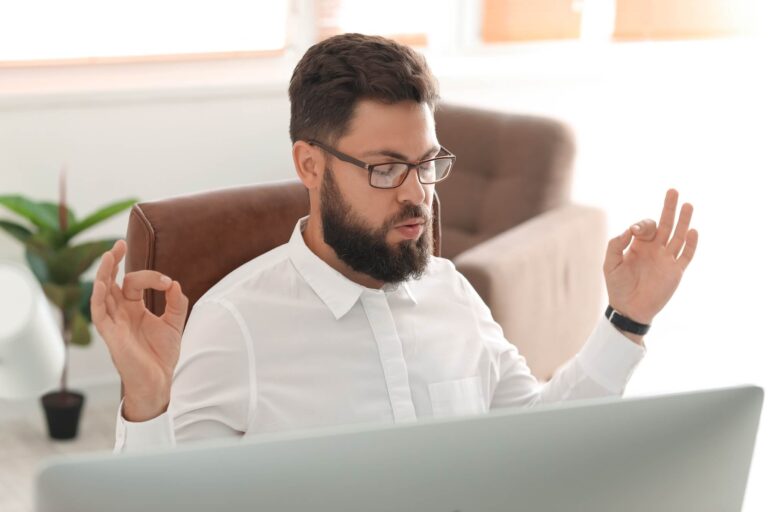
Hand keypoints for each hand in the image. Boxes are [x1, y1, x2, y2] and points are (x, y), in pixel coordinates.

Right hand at [90, 239, 188, 420]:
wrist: (159, 381)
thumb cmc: (161, 355)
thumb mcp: (174, 323)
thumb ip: (176, 303)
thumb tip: (175, 283)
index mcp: (133, 309)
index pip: (134, 283)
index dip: (151, 277)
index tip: (168, 283)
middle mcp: (120, 313)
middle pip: (111, 282)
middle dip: (113, 262)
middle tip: (118, 244)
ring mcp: (113, 323)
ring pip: (101, 294)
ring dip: (104, 274)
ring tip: (108, 255)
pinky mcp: (111, 336)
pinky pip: (99, 314)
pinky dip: (99, 298)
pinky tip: (103, 283)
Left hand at [603, 188, 697, 326]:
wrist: (628, 309)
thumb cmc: (617, 287)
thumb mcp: (610, 263)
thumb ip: (615, 244)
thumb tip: (629, 230)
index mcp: (639, 246)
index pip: (646, 227)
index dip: (642, 224)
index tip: (634, 231)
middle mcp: (655, 249)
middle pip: (666, 224)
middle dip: (669, 208)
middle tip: (673, 191)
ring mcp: (667, 259)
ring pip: (678, 236)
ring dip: (684, 220)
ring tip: (688, 204)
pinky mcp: (675, 271)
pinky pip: (686, 255)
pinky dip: (691, 244)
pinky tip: (693, 230)